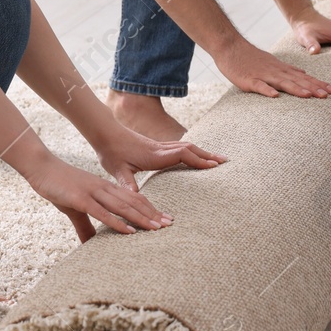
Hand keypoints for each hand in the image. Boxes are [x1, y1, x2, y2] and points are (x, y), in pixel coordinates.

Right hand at [25, 154, 173, 243]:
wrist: (41, 168)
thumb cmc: (58, 187)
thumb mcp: (75, 209)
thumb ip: (85, 226)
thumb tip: (90, 245)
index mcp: (105, 189)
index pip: (133, 198)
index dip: (149, 208)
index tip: (164, 219)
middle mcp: (104, 189)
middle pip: (134, 202)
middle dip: (152, 214)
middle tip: (169, 225)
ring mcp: (94, 193)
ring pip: (123, 207)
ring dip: (141, 219)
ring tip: (156, 229)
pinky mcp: (81, 199)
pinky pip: (103, 213)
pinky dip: (118, 223)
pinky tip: (129, 231)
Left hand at [92, 122, 226, 192]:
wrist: (106, 134)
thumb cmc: (111, 153)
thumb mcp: (117, 170)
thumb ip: (127, 183)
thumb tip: (133, 196)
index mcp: (155, 155)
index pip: (182, 154)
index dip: (198, 160)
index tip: (213, 165)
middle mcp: (161, 149)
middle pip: (190, 148)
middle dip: (207, 155)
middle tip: (224, 162)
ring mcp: (160, 146)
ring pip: (186, 146)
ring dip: (202, 152)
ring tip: (217, 159)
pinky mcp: (157, 146)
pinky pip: (180, 147)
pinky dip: (193, 151)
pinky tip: (198, 156)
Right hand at [214, 39, 330, 98]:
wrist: (230, 46)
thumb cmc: (250, 57)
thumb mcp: (272, 62)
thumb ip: (287, 69)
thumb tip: (303, 72)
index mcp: (281, 69)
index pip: (303, 77)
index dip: (317, 83)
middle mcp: (275, 71)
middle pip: (297, 80)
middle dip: (313, 88)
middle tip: (328, 95)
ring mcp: (262, 75)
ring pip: (282, 82)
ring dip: (296, 89)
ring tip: (309, 95)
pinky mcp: (249, 80)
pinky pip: (259, 86)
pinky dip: (267, 90)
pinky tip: (275, 96)